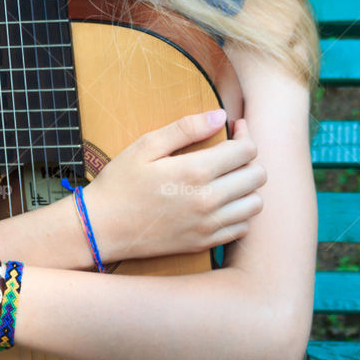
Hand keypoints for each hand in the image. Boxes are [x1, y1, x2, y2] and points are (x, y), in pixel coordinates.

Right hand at [85, 110, 265, 262]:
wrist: (101, 227)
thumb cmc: (120, 182)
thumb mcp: (146, 145)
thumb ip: (186, 128)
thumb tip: (221, 115)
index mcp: (195, 172)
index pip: (246, 151)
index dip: (245, 135)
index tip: (235, 129)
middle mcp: (208, 201)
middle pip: (257, 176)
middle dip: (250, 158)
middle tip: (233, 151)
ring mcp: (207, 226)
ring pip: (255, 204)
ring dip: (248, 187)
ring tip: (230, 177)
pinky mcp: (203, 243)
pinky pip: (241, 228)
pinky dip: (240, 212)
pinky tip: (223, 201)